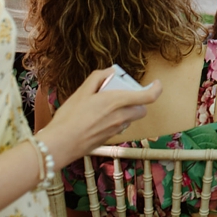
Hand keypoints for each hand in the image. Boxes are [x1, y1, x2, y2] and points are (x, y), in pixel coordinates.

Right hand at [37, 68, 161, 165]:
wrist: (60, 144)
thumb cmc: (70, 118)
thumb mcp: (82, 91)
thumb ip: (98, 78)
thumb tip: (109, 72)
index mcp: (117, 102)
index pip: (148, 96)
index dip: (156, 89)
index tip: (155, 83)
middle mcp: (122, 117)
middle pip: (141, 109)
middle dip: (137, 101)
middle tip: (123, 95)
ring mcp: (117, 130)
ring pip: (131, 119)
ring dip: (126, 112)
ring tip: (107, 107)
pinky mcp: (110, 139)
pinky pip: (120, 127)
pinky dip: (116, 121)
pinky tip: (98, 120)